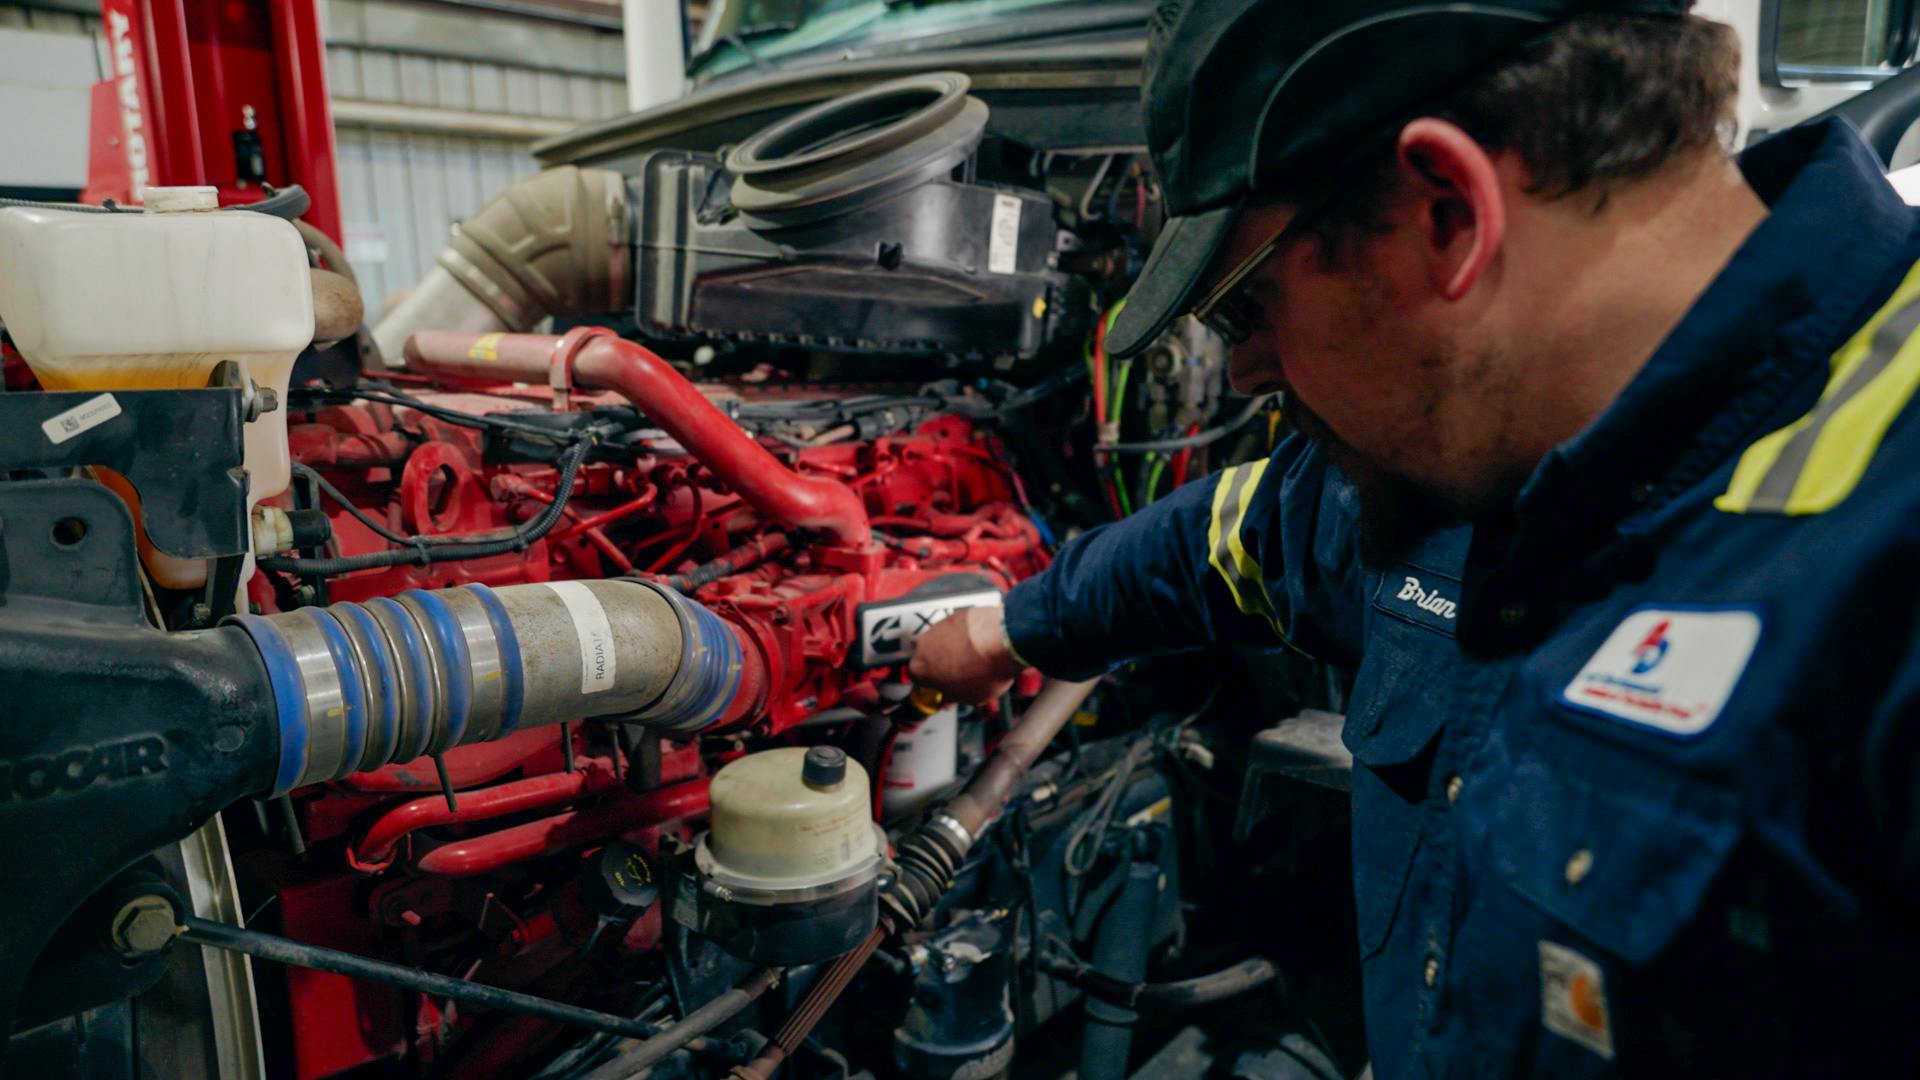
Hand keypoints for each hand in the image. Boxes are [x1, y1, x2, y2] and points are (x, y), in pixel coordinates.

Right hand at [908, 605, 1025, 704]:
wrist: (1003, 640)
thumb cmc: (983, 671)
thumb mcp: (969, 697)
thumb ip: (953, 697)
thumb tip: (950, 698)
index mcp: (920, 669)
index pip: (918, 679)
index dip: (932, 685)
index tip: (944, 688)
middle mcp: (924, 644)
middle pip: (929, 657)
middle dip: (942, 664)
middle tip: (961, 673)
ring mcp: (940, 626)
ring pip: (942, 641)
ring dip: (954, 649)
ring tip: (975, 658)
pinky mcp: (956, 614)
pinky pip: (957, 628)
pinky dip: (966, 635)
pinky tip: (981, 644)